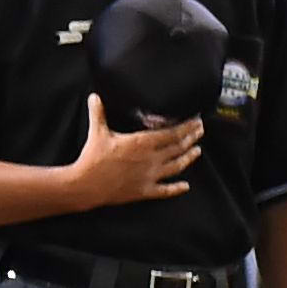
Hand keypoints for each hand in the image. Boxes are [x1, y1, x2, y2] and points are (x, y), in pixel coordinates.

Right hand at [61, 96, 202, 209]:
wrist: (86, 185)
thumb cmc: (93, 159)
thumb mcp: (97, 133)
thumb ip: (98, 113)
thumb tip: (95, 97)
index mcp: (141, 143)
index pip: (171, 133)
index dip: (186, 127)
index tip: (196, 121)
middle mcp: (151, 159)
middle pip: (178, 147)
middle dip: (191, 138)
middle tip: (200, 131)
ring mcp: (150, 176)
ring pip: (176, 166)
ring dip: (188, 158)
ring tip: (197, 151)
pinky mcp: (145, 190)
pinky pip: (165, 190)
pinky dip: (177, 188)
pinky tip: (185, 186)